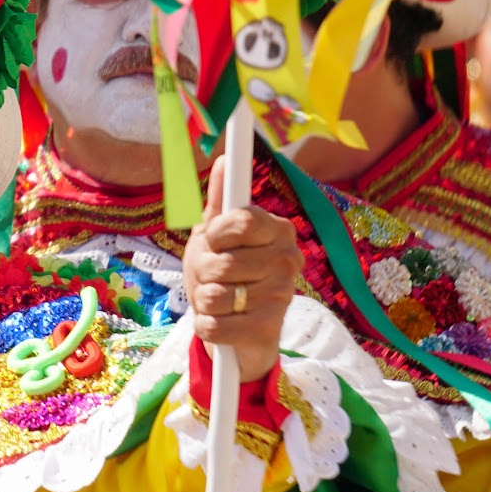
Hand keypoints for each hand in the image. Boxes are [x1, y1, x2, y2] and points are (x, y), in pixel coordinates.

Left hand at [183, 157, 302, 377]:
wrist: (240, 330)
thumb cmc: (225, 274)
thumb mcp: (216, 236)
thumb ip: (220, 202)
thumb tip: (225, 161)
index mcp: (278, 230)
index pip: (240, 220)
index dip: (216, 233)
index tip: (215, 240)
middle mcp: (288, 260)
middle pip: (220, 262)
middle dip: (203, 272)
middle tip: (215, 277)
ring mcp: (282, 296)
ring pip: (213, 295)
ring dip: (204, 300)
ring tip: (219, 300)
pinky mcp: (269, 330)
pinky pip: (213, 325)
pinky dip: (206, 326)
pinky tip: (221, 323)